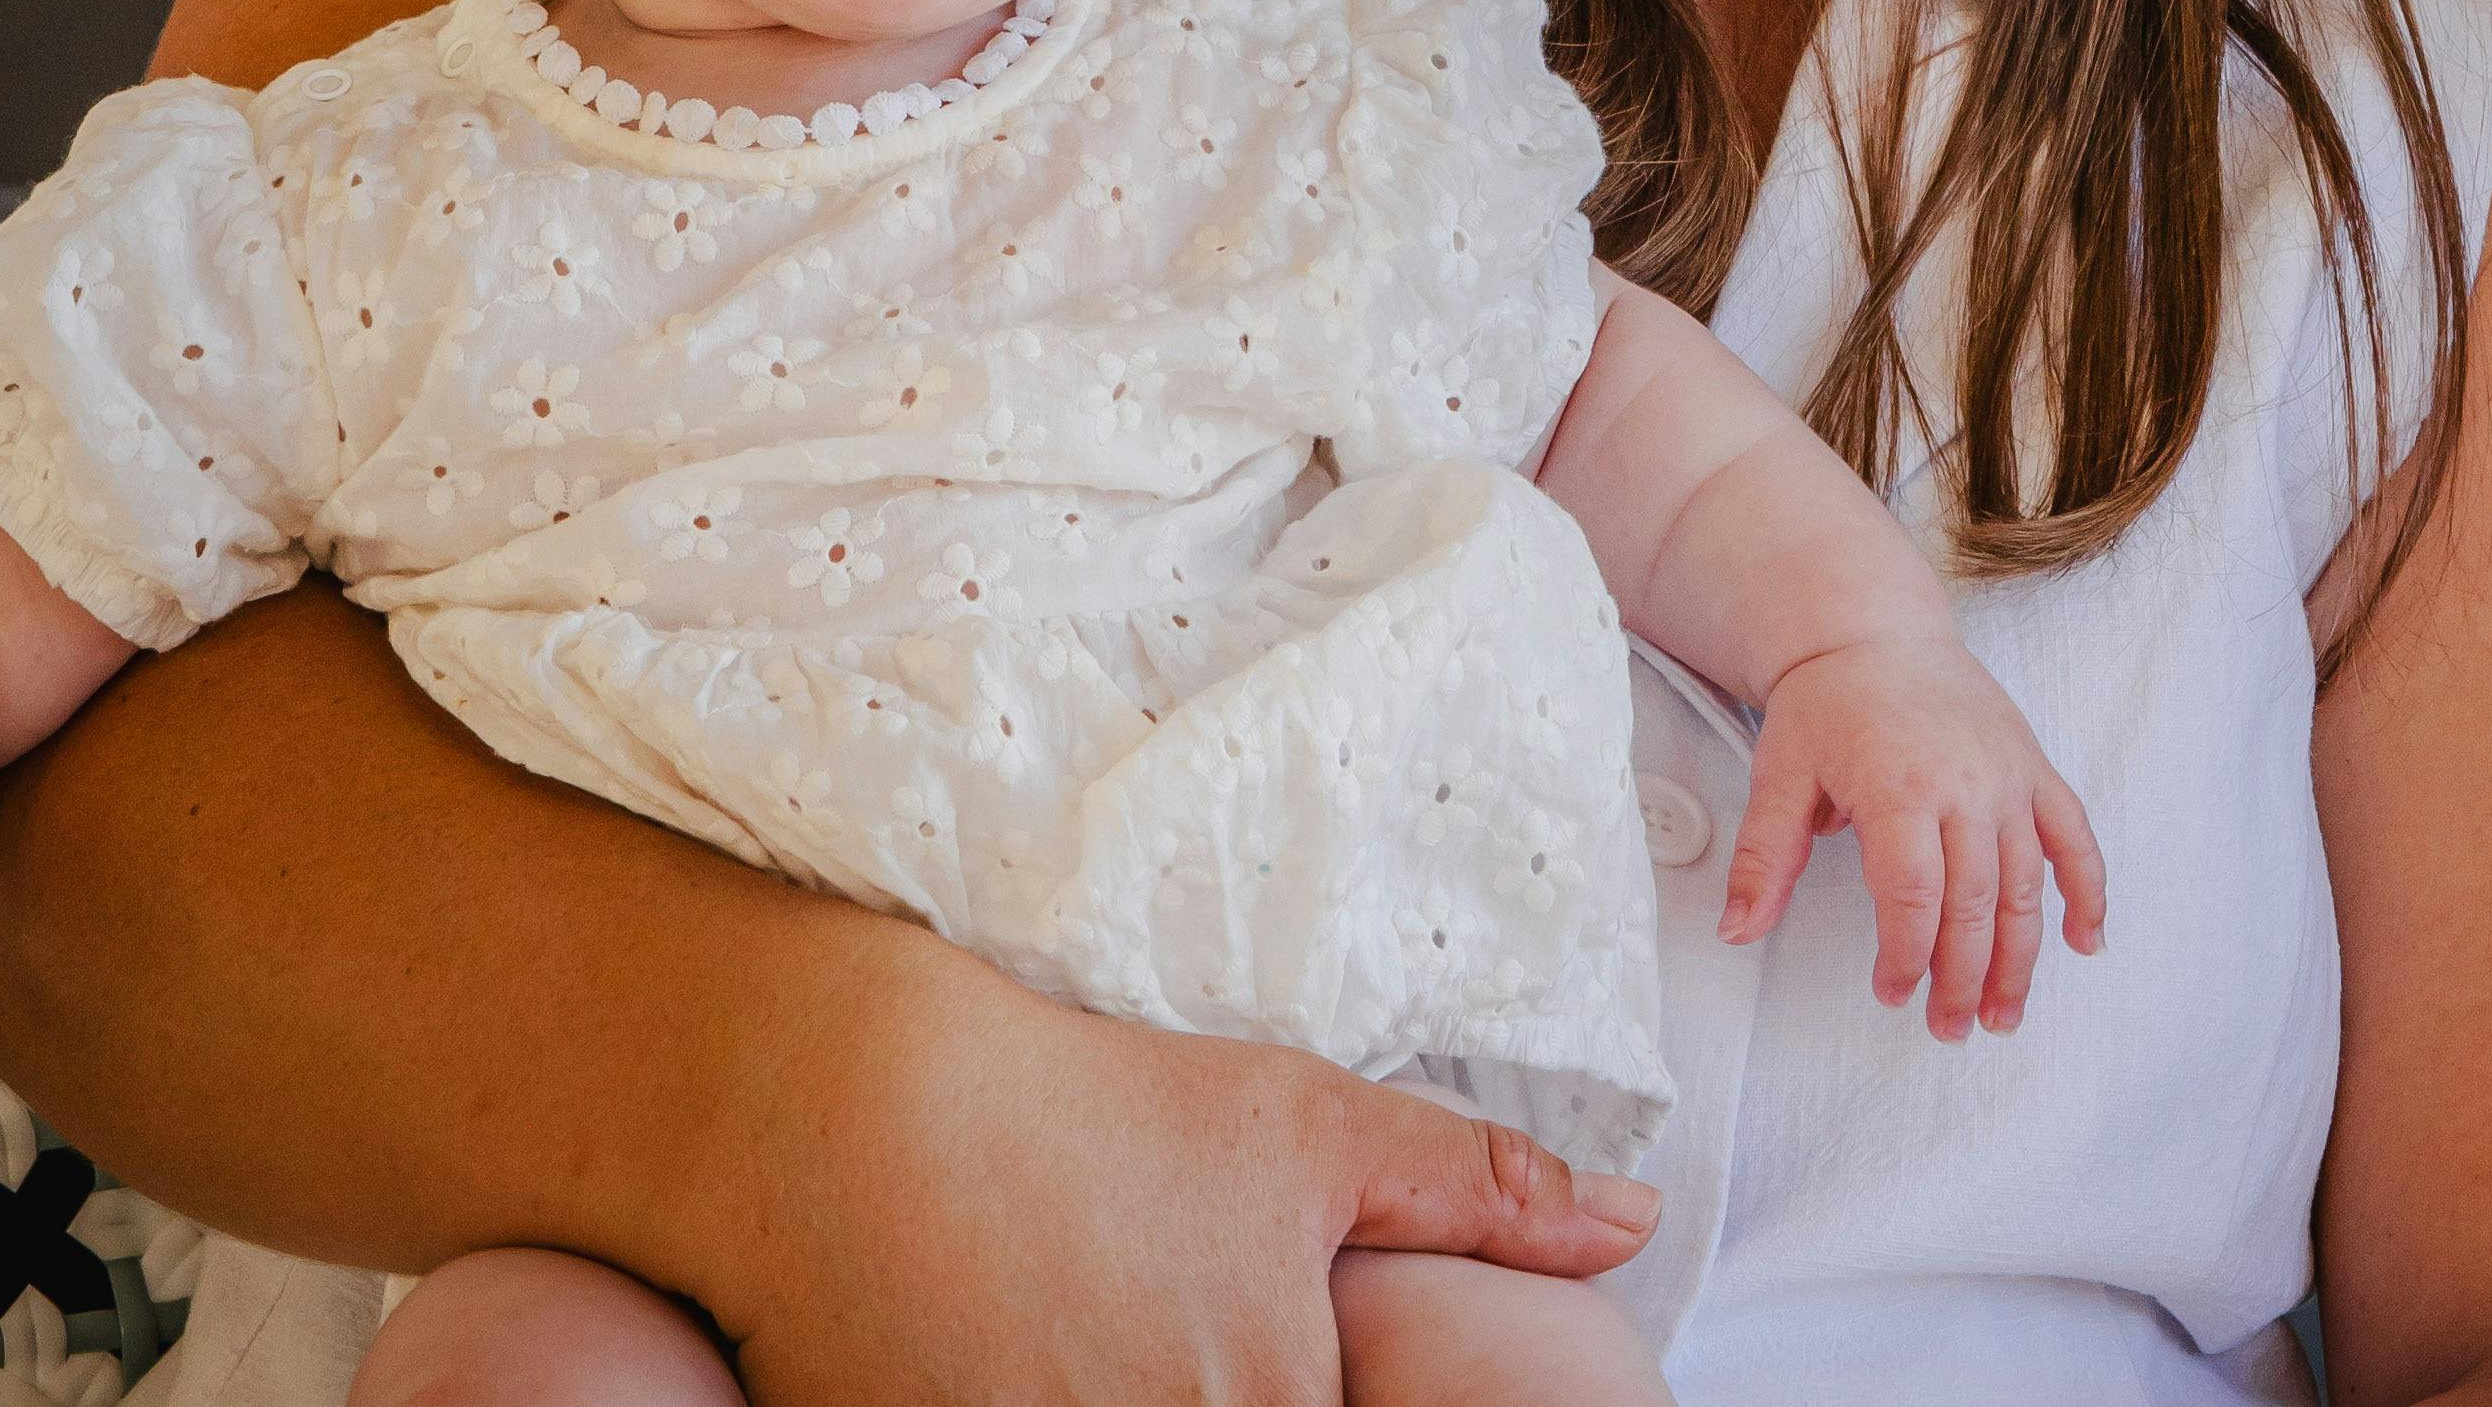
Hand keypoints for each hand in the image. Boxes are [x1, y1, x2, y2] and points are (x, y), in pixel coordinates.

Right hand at [709, 914, 1657, 1406]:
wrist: (859, 1117)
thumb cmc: (1097, 1112)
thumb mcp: (1309, 1129)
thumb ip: (1480, 1193)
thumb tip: (1632, 1224)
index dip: (1336, 1397)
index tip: (1290, 1355)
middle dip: (1241, 1392)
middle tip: (1187, 1326)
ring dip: (1138, 1403)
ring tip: (1109, 1339)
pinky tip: (1039, 1366)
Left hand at [1718, 630, 2106, 1043]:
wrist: (1875, 629)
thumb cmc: (1827, 703)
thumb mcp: (1779, 775)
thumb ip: (1764, 858)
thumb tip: (1738, 931)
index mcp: (1900, 786)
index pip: (1913, 895)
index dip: (1906, 955)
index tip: (1892, 992)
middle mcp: (1966, 783)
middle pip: (1975, 901)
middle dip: (1964, 977)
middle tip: (1949, 1027)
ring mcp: (2008, 776)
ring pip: (2028, 883)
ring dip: (2021, 956)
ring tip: (2004, 1014)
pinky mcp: (2032, 767)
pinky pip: (2073, 834)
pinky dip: (2088, 890)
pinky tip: (2084, 942)